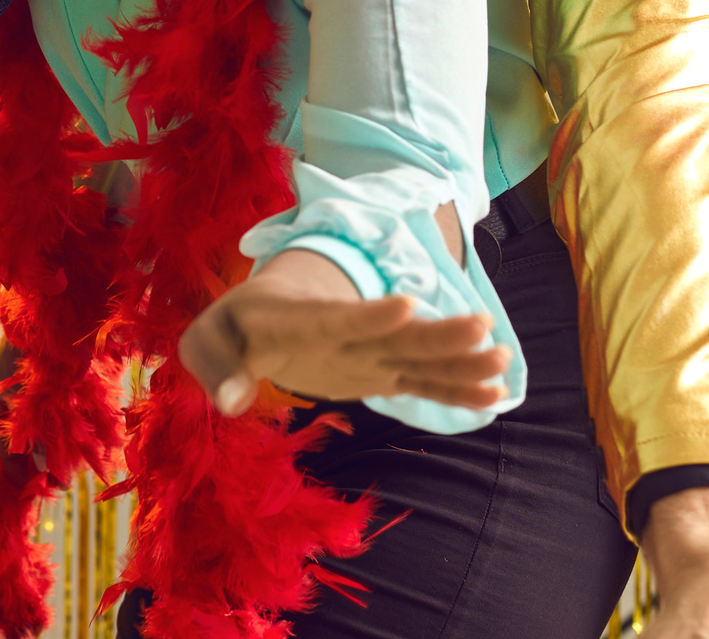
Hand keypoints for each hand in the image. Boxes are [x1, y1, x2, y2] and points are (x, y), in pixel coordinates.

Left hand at [179, 247, 507, 413]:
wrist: (273, 309)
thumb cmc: (238, 324)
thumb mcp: (208, 339)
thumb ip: (212, 365)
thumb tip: (230, 403)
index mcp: (302, 320)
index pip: (338, 316)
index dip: (369, 313)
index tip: (405, 305)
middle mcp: (348, 334)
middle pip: (396, 333)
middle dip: (437, 332)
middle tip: (482, 328)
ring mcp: (371, 352)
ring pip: (420, 355)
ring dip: (459, 359)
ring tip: (501, 361)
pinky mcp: (381, 372)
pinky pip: (423, 381)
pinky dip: (455, 389)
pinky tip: (494, 393)